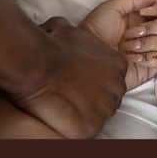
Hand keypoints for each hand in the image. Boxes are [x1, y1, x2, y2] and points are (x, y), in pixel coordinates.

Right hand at [11, 21, 126, 138]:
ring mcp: (106, 108)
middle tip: (70, 93)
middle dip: (92, 97)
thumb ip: (77, 36)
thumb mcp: (69, 29)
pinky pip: (85, 129)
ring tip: (63, 104)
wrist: (38, 62)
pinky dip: (73, 125)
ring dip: (83, 111)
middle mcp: (118, 87)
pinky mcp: (92, 126)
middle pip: (109, 98)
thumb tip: (64, 28)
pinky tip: (60, 115)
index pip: (112, 77)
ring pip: (98, 114)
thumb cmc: (51, 43)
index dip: (94, 80)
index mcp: (118, 64)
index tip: (78, 79)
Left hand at [80, 0, 156, 90]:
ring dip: (148, 44)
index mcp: (140, 18)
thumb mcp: (111, 7)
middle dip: (153, 28)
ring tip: (128, 47)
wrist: (89, 56)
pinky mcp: (150, 68)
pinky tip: (134, 59)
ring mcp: (150, 51)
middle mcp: (147, 33)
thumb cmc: (96, 30)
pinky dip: (150, 59)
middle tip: (133, 33)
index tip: (144, 12)